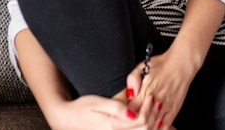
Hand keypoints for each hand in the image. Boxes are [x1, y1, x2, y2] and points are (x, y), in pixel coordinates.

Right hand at [45, 92, 162, 129]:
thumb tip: (133, 113)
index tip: (151, 97)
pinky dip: (144, 129)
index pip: (140, 122)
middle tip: (156, 102)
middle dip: (154, 117)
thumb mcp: (98, 103)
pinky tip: (150, 123)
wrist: (66, 119)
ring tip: (157, 111)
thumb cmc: (81, 108)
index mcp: (112, 127)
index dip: (149, 110)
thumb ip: (116, 108)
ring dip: (152, 125)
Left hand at [126, 46, 195, 129]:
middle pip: (140, 122)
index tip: (125, 114)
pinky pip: (165, 126)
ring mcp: (165, 106)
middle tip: (133, 120)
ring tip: (142, 124)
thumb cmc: (162, 64)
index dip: (125, 115)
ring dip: (146, 126)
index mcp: (144, 91)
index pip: (129, 112)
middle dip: (134, 124)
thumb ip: (132, 79)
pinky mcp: (174, 109)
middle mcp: (154, 101)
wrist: (182, 62)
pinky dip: (159, 128)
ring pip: (152, 125)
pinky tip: (154, 126)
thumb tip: (129, 95)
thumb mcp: (143, 65)